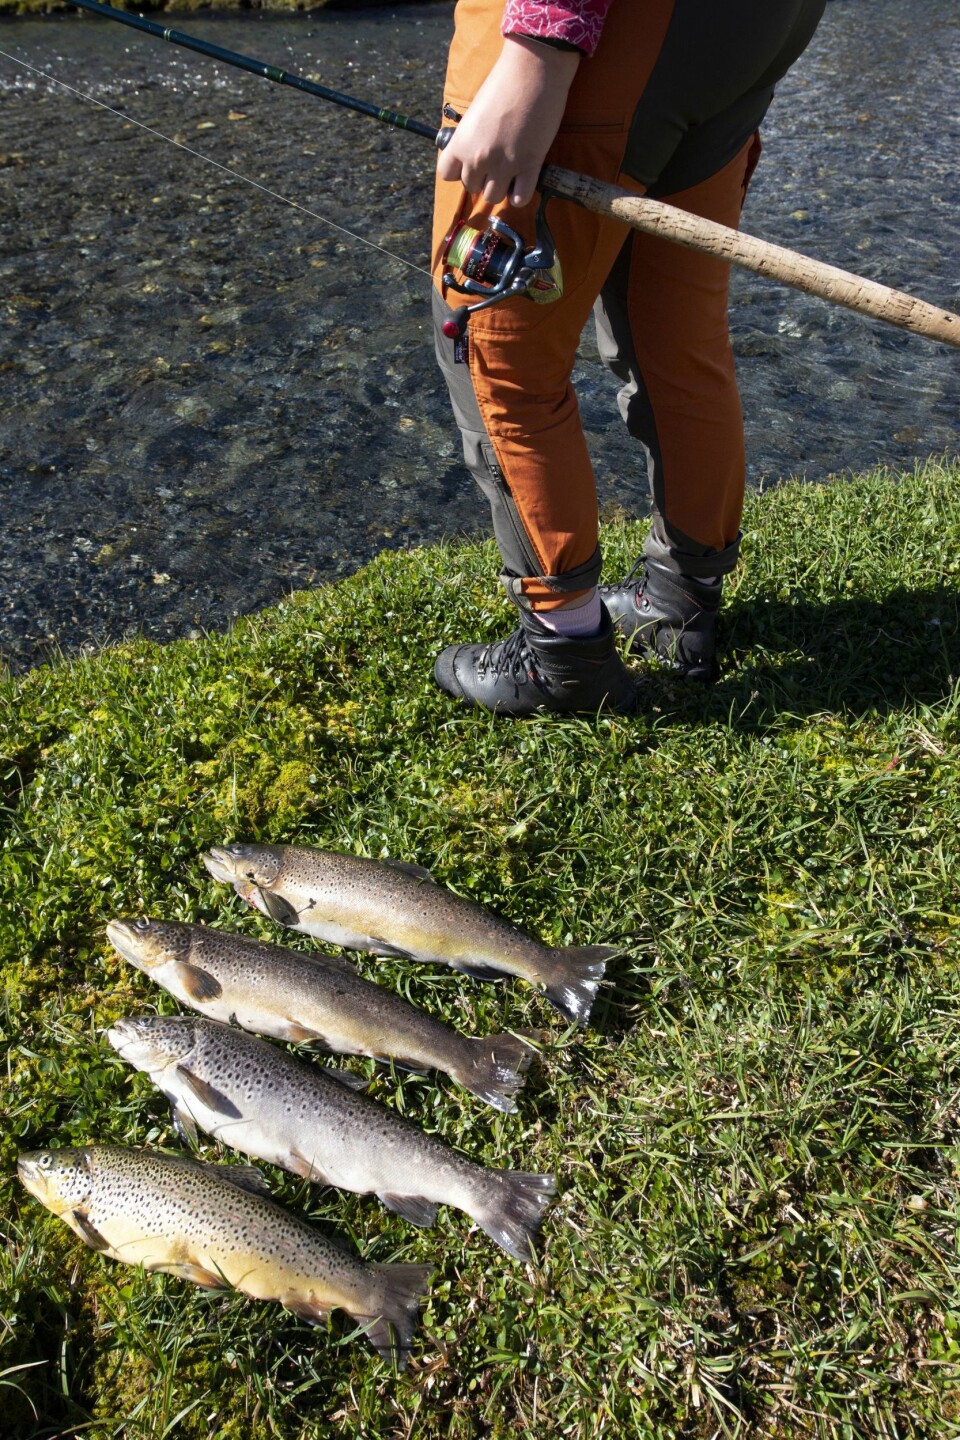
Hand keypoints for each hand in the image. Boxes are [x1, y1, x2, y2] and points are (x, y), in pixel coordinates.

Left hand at [437, 36, 580, 208]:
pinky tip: (523, 180)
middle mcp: (479, 158)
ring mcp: (505, 165)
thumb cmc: (503, 83)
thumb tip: (474, 154)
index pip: (446, 174)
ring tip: (510, 170)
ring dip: (501, 187)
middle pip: (472, 188)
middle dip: (481, 178)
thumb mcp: (475, 112)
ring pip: (494, 197)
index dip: (458, 170)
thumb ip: (470, 137)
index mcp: (461, 143)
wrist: (533, 69)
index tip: (469, 161)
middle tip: (494, 162)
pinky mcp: (530, 166)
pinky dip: (520, 194)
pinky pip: (520, 199)